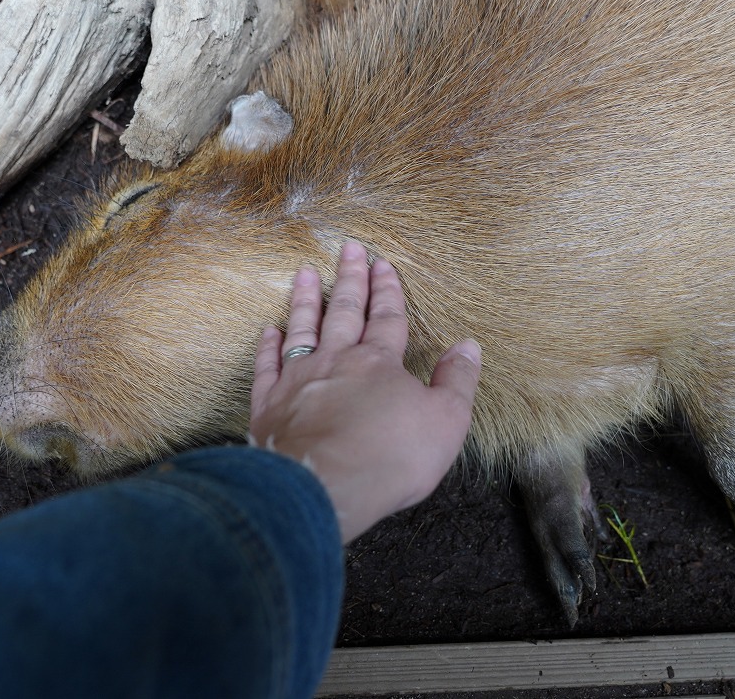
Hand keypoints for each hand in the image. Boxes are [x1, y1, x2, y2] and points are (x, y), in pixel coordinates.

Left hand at [249, 241, 480, 542]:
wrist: (323, 486)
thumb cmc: (390, 457)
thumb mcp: (446, 421)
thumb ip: (457, 381)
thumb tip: (468, 346)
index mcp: (379, 362)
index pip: (386, 317)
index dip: (386, 290)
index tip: (382, 263)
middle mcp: (336, 361)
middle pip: (345, 312)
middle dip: (350, 279)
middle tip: (347, 248)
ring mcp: (298, 380)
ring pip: (302, 329)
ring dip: (306, 300)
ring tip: (306, 274)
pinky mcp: (269, 406)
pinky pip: (267, 367)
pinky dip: (268, 347)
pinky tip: (269, 331)